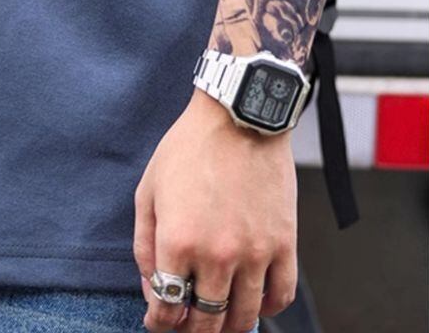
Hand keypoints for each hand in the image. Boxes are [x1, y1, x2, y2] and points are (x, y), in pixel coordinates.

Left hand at [134, 90, 296, 331]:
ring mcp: (254, 253)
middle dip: (191, 330)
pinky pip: (280, 297)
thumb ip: (144, 245)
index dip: (160, 323)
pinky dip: (266, 309)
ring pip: (243, 318)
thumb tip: (152, 288)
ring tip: (218, 318)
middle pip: (205, 322)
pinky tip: (253, 302)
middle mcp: (216, 255)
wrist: (238, 117)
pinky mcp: (284, 244)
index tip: (159, 322)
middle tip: (187, 324)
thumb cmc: (189, 148)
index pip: (168, 308)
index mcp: (177, 241)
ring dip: (228, 326)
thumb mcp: (148, 190)